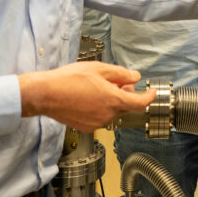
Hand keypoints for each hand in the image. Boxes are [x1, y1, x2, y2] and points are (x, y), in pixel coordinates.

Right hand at [19, 61, 156, 132]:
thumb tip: (135, 77)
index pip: (140, 103)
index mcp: (113, 100)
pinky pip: (100, 117)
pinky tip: (87, 98)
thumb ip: (121, 74)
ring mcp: (96, 123)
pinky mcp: (86, 128)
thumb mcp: (99, 69)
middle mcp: (107, 115)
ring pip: (112, 112)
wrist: (45, 94)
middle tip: (115, 82)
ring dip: (111, 101)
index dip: (148, 97)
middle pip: (125, 106)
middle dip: (125, 94)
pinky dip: (99, 108)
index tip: (151, 92)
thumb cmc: (69, 79)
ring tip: (96, 88)